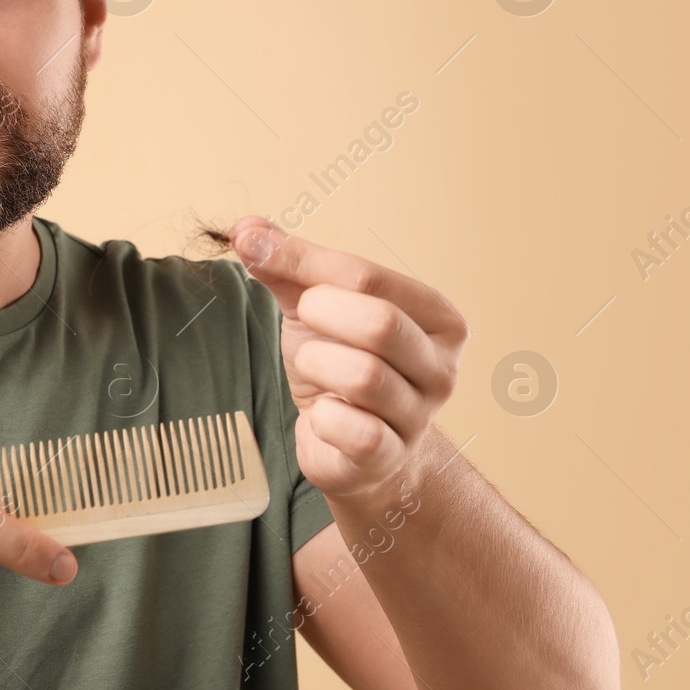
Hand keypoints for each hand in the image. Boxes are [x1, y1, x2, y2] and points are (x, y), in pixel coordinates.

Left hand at [229, 215, 470, 500]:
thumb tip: (247, 231)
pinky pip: (354, 430)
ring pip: (365, 376)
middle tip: (304, 322)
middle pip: (380, 322)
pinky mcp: (390, 458)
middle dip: (322, 316)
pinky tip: (321, 413)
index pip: (367, 275)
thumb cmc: (340, 366)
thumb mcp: (316, 310)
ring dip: (316, 364)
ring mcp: (421, 416)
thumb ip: (286, 268)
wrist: (356, 450)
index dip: (302, 259)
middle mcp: (442, 366)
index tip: (254, 249)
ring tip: (312, 366)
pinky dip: (321, 418)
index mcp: (436, 316)